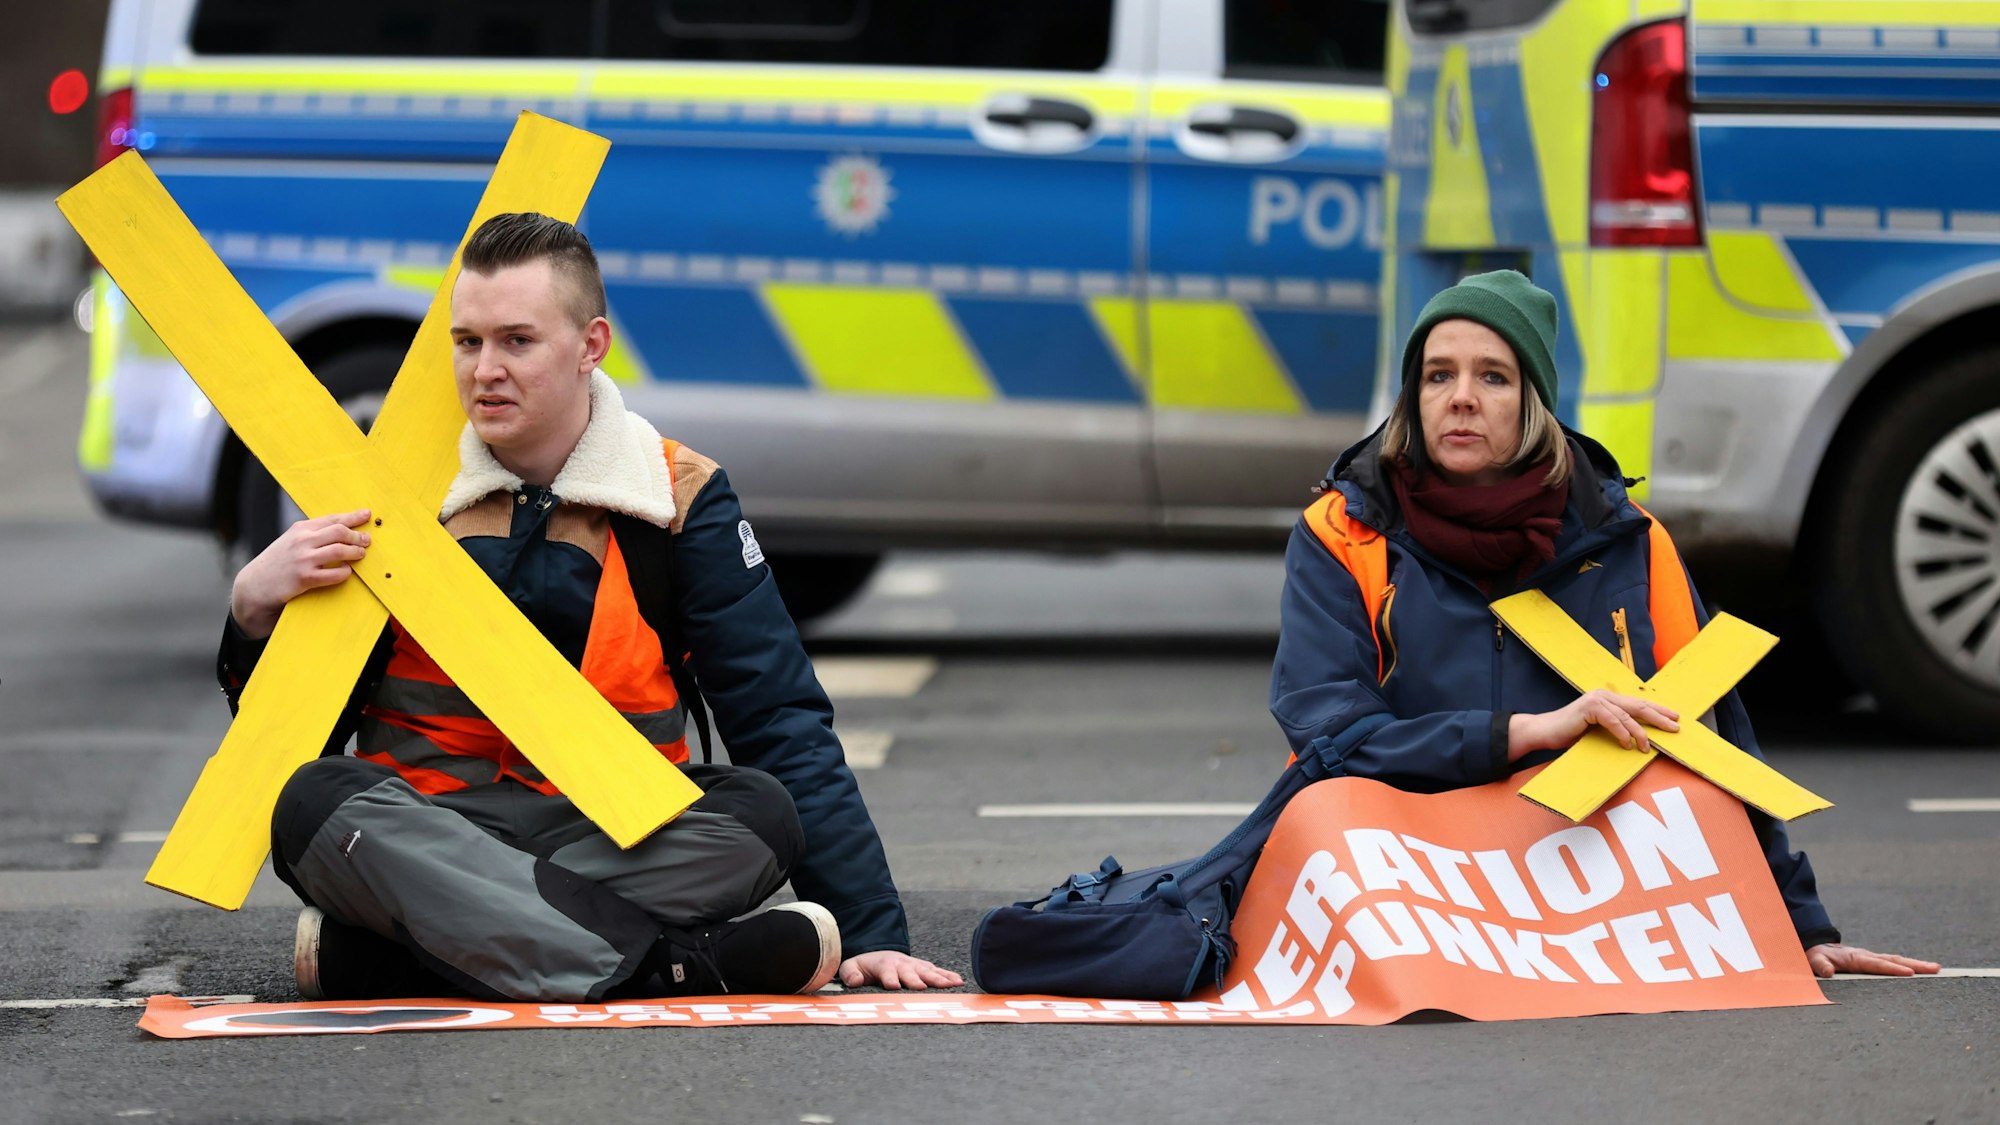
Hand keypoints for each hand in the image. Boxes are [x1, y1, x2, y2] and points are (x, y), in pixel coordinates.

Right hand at [229, 509, 372, 638]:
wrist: (256, 584)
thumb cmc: (279, 561)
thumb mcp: (291, 540)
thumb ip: (312, 533)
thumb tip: (342, 527)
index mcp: (300, 529)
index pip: (332, 519)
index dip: (353, 517)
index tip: (367, 515)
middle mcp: (302, 541)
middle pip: (340, 532)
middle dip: (357, 536)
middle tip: (367, 540)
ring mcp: (303, 559)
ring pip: (340, 551)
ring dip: (356, 552)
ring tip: (361, 554)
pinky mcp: (305, 578)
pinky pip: (335, 574)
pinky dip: (346, 572)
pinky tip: (347, 571)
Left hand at [837, 951, 963, 990]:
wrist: (880, 954)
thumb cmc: (866, 966)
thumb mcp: (851, 967)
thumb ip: (850, 974)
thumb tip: (855, 980)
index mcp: (884, 965)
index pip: (887, 973)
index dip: (890, 979)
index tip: (894, 986)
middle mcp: (902, 964)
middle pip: (910, 973)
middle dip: (916, 980)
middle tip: (921, 987)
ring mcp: (915, 966)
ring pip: (928, 972)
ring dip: (939, 978)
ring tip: (951, 985)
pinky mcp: (924, 968)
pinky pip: (938, 971)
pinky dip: (948, 976)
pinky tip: (959, 981)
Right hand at [1509, 689, 1679, 760]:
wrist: (1544, 732)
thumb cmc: (1570, 734)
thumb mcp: (1598, 730)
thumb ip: (1615, 728)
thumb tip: (1638, 738)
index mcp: (1607, 699)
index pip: (1638, 704)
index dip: (1657, 710)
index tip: (1674, 718)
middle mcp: (1604, 696)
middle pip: (1638, 706)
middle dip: (1659, 717)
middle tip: (1675, 727)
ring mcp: (1597, 700)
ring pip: (1627, 715)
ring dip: (1640, 733)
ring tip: (1647, 746)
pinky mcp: (1589, 708)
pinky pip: (1613, 721)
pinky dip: (1622, 734)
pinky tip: (1627, 745)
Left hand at [1805, 943, 1939, 977]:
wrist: (1816, 945)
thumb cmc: (1816, 956)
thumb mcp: (1813, 960)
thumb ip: (1820, 966)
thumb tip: (1828, 972)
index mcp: (1855, 958)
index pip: (1877, 965)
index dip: (1892, 969)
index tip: (1910, 974)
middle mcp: (1867, 956)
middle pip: (1894, 960)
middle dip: (1915, 965)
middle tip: (1936, 969)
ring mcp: (1872, 958)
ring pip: (1897, 961)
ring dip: (1916, 965)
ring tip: (1937, 969)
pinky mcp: (1874, 961)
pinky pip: (1893, 964)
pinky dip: (1908, 967)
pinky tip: (1922, 972)